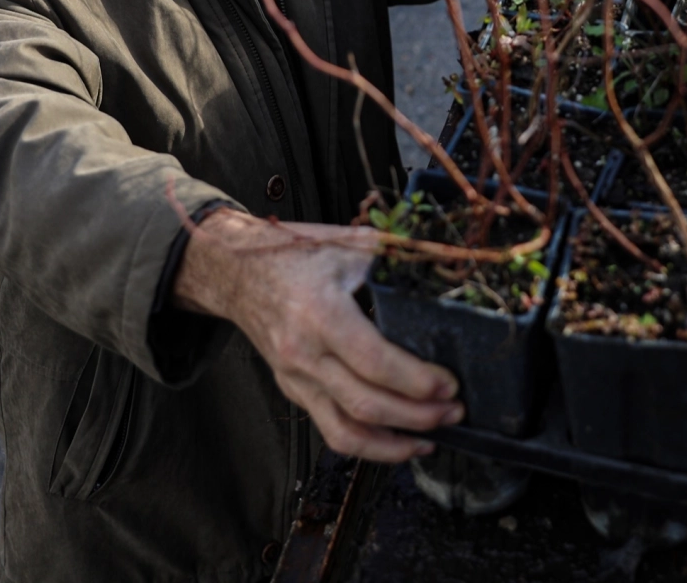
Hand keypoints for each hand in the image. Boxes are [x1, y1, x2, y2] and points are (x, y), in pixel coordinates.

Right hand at [171, 209, 462, 462]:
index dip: (417, 381)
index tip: (449, 385)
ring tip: (430, 439)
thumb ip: (394, 255)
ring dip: (392, 444)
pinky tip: (395, 441)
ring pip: (345, 431)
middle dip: (417, 416)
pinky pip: (330, 428)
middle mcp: (303, 353)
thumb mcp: (345, 242)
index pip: (374, 362)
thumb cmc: (291, 253)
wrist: (233, 271)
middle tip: (453, 412)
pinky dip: (366, 442)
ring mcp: (294, 377)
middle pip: (365, 404)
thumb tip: (443, 265)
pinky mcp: (292, 389)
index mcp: (320, 313)